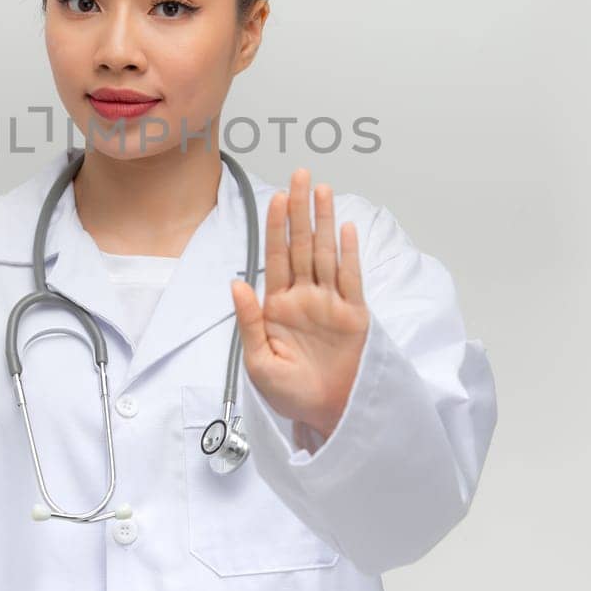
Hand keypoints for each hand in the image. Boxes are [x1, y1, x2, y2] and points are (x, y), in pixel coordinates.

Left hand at [231, 168, 370, 440]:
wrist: (327, 416)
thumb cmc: (291, 394)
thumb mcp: (258, 362)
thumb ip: (249, 321)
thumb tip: (236, 282)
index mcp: (278, 306)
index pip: (276, 257)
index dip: (276, 227)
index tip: (276, 198)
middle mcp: (305, 298)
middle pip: (302, 245)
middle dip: (300, 210)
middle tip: (300, 174)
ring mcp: (330, 304)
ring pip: (327, 254)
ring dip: (324, 221)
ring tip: (322, 190)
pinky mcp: (354, 316)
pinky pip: (350, 278)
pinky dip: (348, 253)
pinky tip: (345, 228)